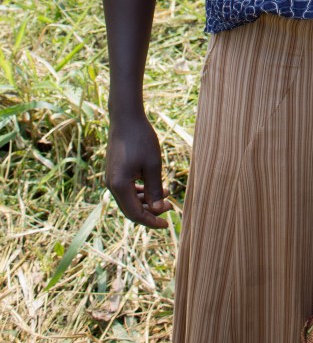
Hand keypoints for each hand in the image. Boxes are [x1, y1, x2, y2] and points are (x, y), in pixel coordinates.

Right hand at [105, 113, 171, 228]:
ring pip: (129, 199)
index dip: (151, 221)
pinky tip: (153, 186)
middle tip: (170, 207)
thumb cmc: (141, 139)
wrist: (125, 117)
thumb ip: (154, 189)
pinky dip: (140, 191)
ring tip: (166, 194)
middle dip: (151, 211)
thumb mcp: (153, 165)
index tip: (167, 224)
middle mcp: (111, 184)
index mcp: (119, 186)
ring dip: (146, 200)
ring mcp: (111, 177)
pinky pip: (126, 188)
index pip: (135, 214)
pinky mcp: (114, 170)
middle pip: (131, 208)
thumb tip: (158, 210)